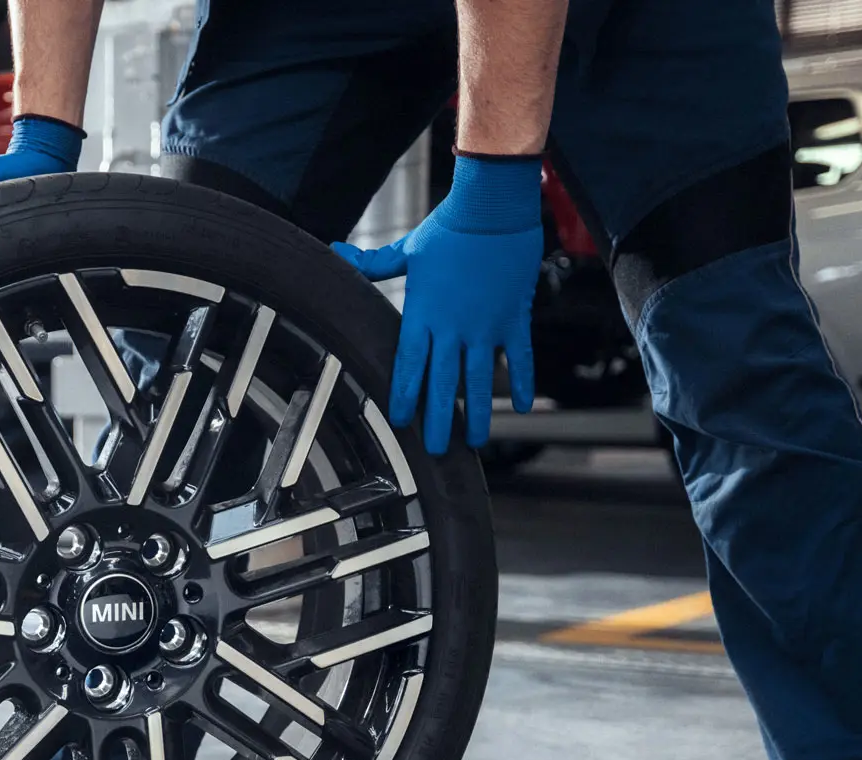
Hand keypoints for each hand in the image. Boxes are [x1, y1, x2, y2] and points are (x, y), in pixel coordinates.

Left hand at [332, 154, 541, 454]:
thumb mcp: (408, 250)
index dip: (404, 395)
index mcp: (424, 314)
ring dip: (480, 413)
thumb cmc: (448, 227)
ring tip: (477, 441)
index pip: (409, 365)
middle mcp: (454, 327)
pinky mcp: (514, 318)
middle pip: (444, 383)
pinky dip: (525, 381)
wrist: (493, 208)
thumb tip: (336, 253)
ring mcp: (487, 326)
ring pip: (482, 379)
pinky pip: (521, 357)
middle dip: (440, 420)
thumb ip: (372, 264)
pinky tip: (526, 406)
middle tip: (438, 450)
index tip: (402, 420)